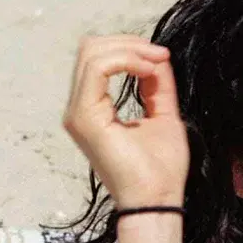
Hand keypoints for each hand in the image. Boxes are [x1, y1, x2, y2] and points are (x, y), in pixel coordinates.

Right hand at [63, 35, 189, 208]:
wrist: (158, 199)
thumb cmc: (161, 169)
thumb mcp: (163, 115)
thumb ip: (157, 86)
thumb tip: (157, 57)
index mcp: (94, 108)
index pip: (98, 58)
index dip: (131, 47)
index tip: (162, 56)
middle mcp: (79, 108)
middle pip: (90, 49)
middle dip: (129, 42)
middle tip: (160, 54)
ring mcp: (78, 113)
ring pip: (91, 53)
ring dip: (131, 50)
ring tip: (157, 61)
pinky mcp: (85, 118)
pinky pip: (97, 69)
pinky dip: (126, 61)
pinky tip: (148, 71)